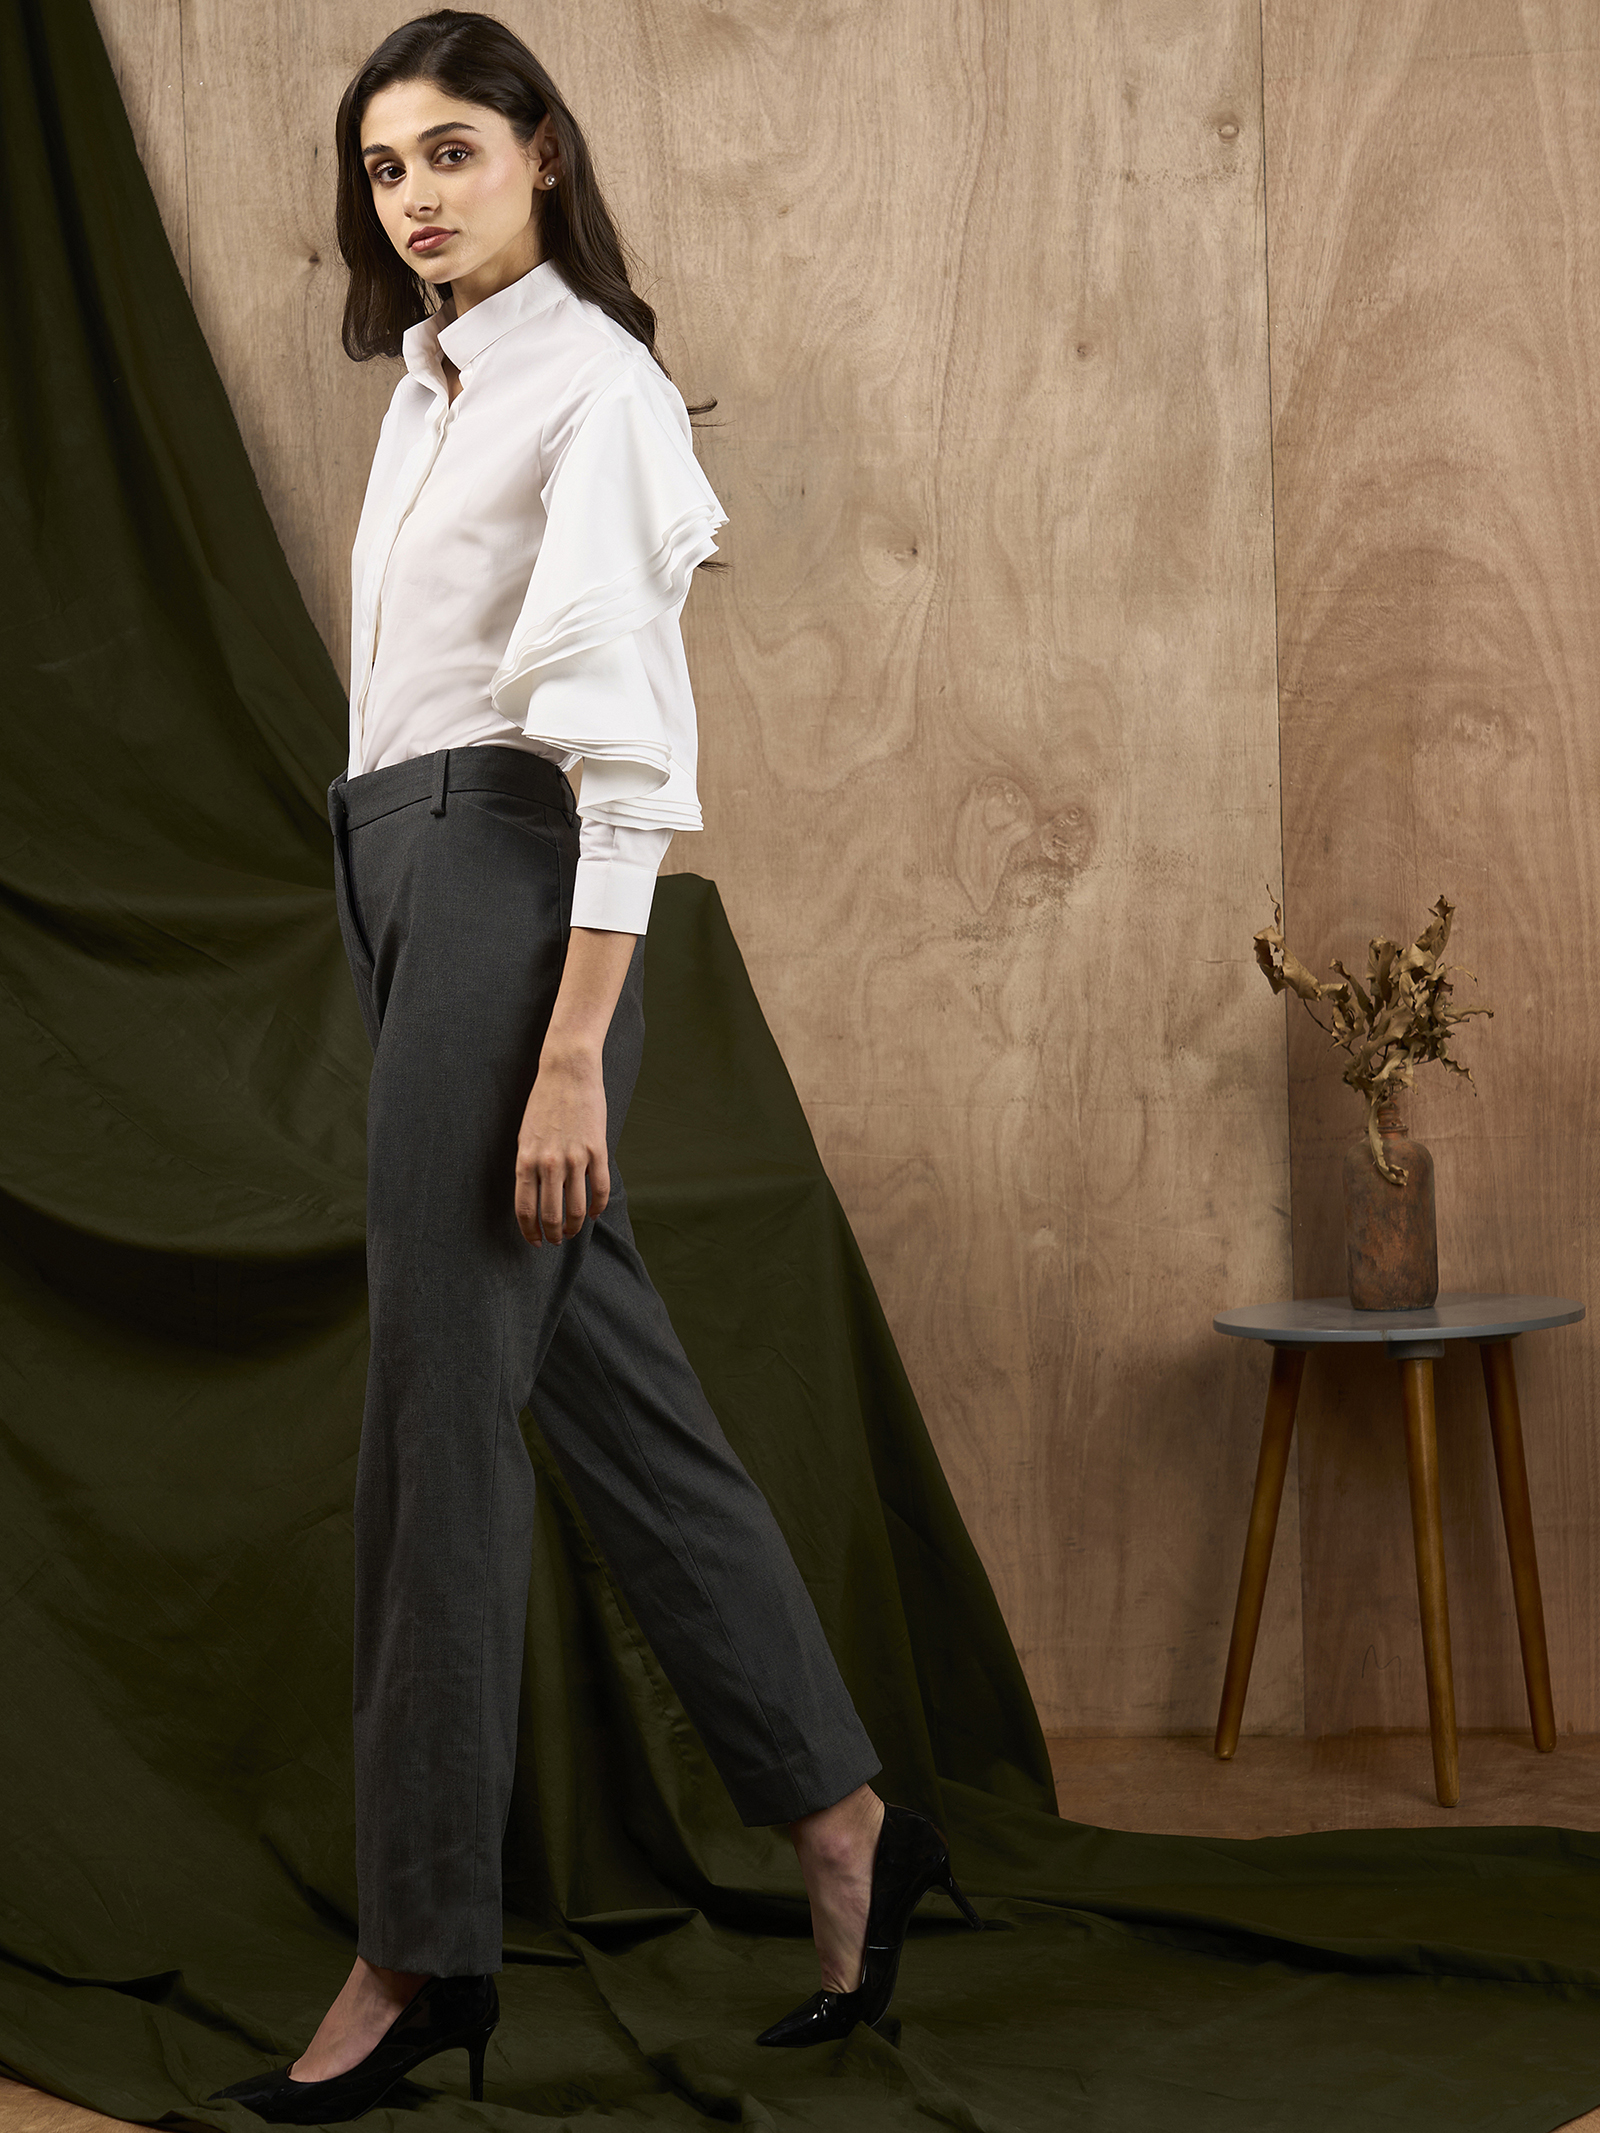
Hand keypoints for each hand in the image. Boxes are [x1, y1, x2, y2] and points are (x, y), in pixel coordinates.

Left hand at [515, 1045, 609, 1244]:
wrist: (567, 1072)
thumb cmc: (543, 1103)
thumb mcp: (525, 1136)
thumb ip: (528, 1166)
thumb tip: (533, 1195)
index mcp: (526, 1159)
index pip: (525, 1208)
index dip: (529, 1231)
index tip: (534, 1241)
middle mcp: (548, 1163)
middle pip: (550, 1214)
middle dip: (552, 1235)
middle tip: (555, 1240)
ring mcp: (574, 1157)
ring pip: (575, 1207)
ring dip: (573, 1227)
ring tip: (572, 1231)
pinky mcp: (597, 1149)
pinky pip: (599, 1188)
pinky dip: (597, 1207)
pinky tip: (593, 1213)